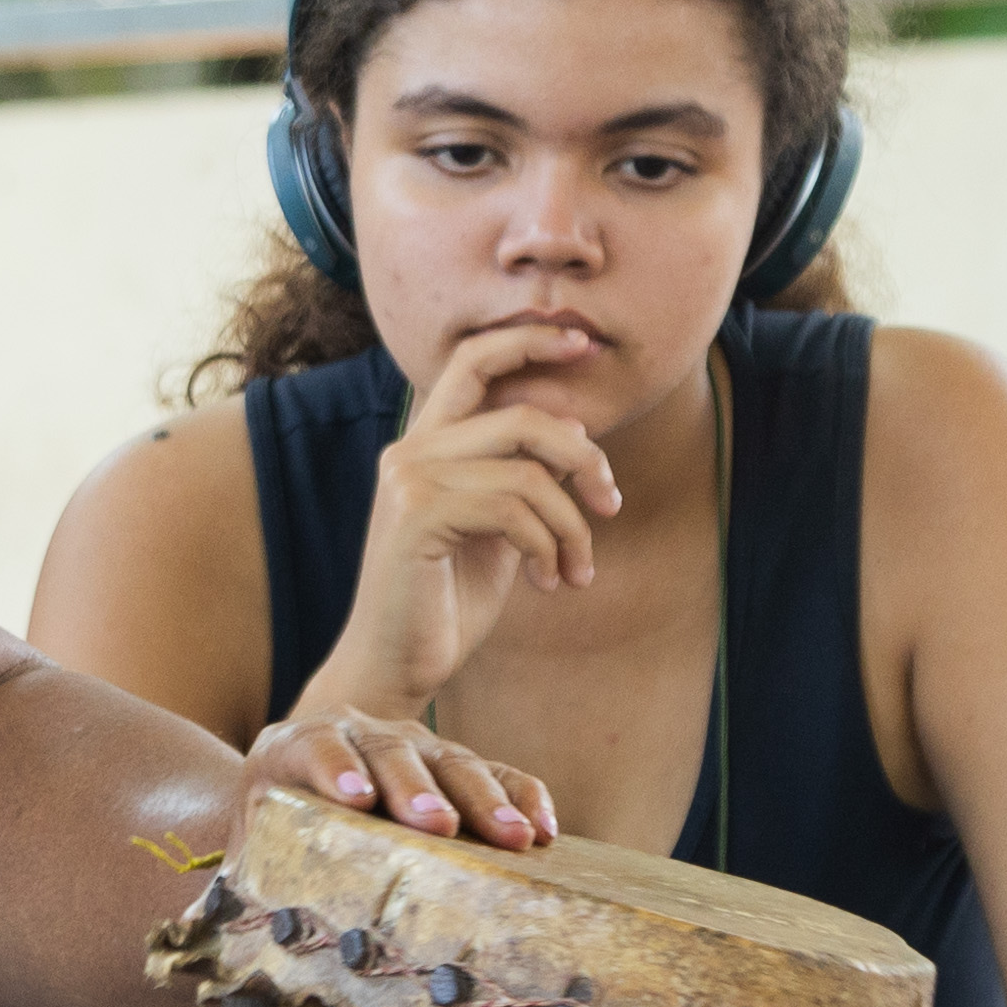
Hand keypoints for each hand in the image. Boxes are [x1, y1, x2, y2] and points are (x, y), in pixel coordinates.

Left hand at [238, 701, 558, 850]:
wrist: (288, 799)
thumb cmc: (262, 838)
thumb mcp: (244, 851)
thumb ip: (233, 881)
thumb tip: (203, 931)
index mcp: (290, 747)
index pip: (314, 748)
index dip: (335, 769)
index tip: (357, 799)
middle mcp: (355, 732)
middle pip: (390, 754)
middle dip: (416, 790)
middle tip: (439, 826)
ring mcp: (409, 742)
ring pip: (451, 761)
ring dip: (484, 800)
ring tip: (513, 838)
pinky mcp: (451, 761)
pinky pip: (496, 770)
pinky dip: (521, 795)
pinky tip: (544, 831)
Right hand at [322, 320, 623, 709]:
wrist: (395, 667)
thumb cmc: (446, 603)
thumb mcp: (500, 530)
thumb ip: (524, 478)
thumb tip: (576, 429)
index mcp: (427, 445)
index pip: (473, 362)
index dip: (529, 340)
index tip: (584, 344)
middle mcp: (411, 452)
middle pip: (524, 416)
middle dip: (586, 457)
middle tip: (612, 504)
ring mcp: (409, 480)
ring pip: (529, 470)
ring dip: (573, 525)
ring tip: (576, 569)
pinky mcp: (416, 515)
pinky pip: (514, 510)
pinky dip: (549, 547)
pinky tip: (549, 582)